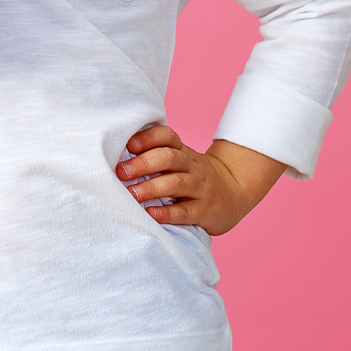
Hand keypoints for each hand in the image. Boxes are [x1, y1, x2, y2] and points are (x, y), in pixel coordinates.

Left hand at [116, 125, 287, 236]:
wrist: (234, 191)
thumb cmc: (194, 176)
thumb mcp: (181, 160)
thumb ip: (155, 155)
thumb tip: (115, 157)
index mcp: (182, 151)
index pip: (167, 136)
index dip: (148, 138)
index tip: (128, 145)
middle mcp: (192, 166)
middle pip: (169, 158)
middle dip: (143, 163)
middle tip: (121, 172)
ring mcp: (200, 188)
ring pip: (176, 183)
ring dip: (151, 188)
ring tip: (131, 195)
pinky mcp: (205, 210)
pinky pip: (185, 211)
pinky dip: (167, 213)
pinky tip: (151, 214)